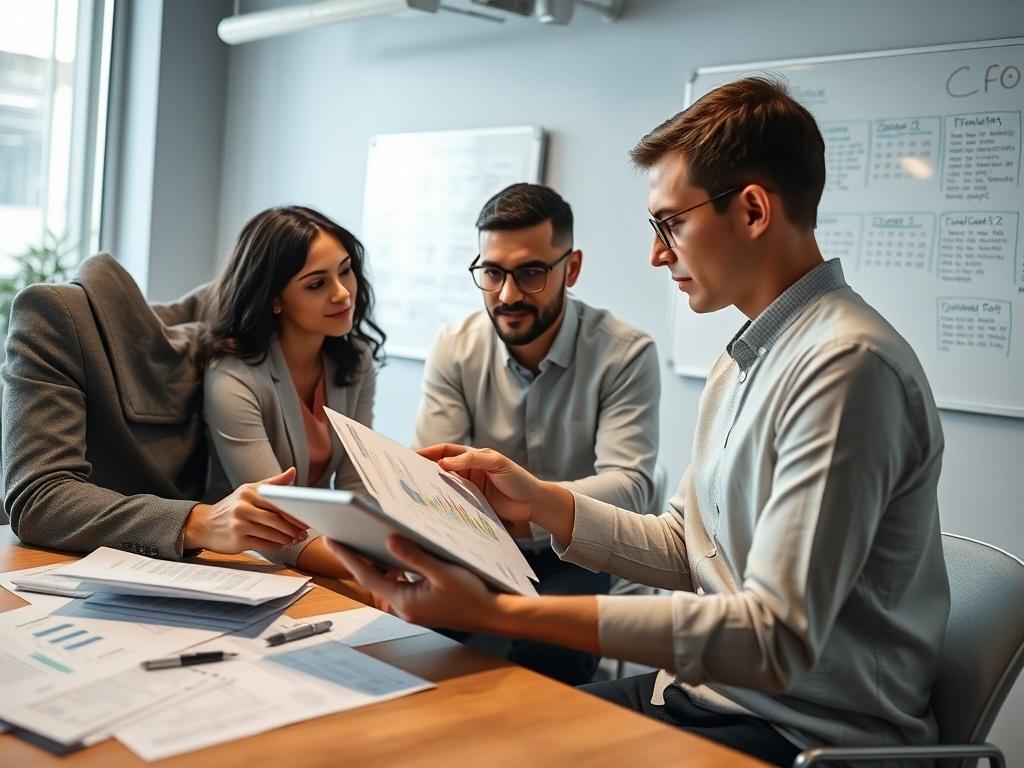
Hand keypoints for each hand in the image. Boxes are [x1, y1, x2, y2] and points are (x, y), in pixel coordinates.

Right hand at [184, 467, 308, 552]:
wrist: (204, 525)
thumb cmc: (231, 507)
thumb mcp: (248, 490)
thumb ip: (272, 483)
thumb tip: (292, 471)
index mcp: (249, 493)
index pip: (277, 502)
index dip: (294, 512)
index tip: (306, 518)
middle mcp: (243, 507)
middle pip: (275, 519)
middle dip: (292, 528)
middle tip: (304, 533)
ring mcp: (239, 524)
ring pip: (271, 533)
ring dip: (286, 538)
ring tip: (295, 539)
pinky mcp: (237, 540)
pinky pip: (263, 545)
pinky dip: (275, 545)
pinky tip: (281, 544)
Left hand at [324, 535, 498, 630]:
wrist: (494, 615)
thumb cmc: (473, 595)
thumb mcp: (443, 572)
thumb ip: (415, 557)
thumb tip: (390, 540)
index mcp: (405, 601)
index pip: (367, 576)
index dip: (348, 557)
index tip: (331, 540)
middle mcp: (404, 607)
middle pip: (372, 579)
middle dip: (356, 558)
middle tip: (339, 536)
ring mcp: (413, 607)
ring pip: (385, 581)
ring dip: (374, 563)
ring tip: (362, 540)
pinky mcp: (421, 605)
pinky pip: (399, 584)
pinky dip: (392, 569)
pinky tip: (394, 555)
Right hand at [417, 444, 542, 530]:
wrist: (532, 503)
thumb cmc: (518, 478)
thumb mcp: (496, 463)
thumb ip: (472, 460)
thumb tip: (444, 462)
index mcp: (473, 457)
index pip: (446, 451)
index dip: (430, 452)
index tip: (413, 456)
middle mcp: (468, 471)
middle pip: (441, 467)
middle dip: (425, 469)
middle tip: (408, 474)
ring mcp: (469, 488)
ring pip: (445, 485)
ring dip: (432, 486)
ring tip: (415, 490)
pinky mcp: (471, 504)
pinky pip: (453, 501)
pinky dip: (443, 501)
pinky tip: (433, 505)